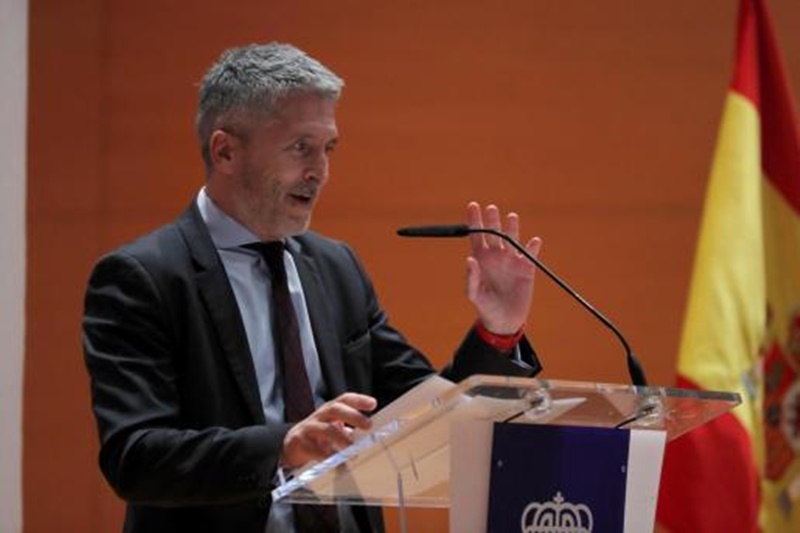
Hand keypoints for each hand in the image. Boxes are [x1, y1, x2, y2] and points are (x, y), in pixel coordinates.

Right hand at [281, 392, 376, 468]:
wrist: (292, 444)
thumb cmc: (319, 435)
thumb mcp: (333, 427)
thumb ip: (348, 429)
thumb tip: (369, 438)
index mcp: (330, 410)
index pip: (344, 400)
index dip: (358, 400)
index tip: (373, 404)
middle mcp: (320, 415)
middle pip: (336, 409)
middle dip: (353, 416)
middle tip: (368, 425)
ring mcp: (309, 428)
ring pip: (326, 429)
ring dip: (342, 438)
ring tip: (353, 448)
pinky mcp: (300, 442)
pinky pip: (316, 450)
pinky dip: (327, 457)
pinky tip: (337, 464)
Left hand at [466, 202, 541, 333]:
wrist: (505, 320)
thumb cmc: (486, 307)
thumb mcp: (475, 294)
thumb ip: (471, 277)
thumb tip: (470, 259)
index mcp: (481, 259)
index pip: (476, 235)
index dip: (474, 220)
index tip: (473, 205)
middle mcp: (496, 256)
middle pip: (494, 233)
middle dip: (492, 220)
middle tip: (491, 208)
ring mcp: (512, 261)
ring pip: (512, 239)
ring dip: (512, 228)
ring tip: (511, 217)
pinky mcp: (527, 268)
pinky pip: (531, 254)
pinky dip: (533, 247)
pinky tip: (534, 241)